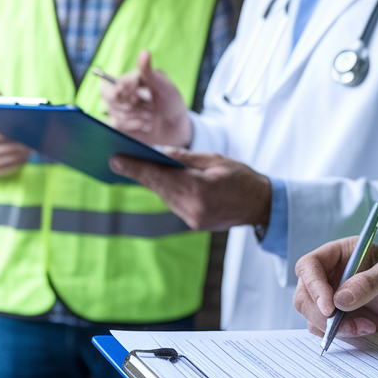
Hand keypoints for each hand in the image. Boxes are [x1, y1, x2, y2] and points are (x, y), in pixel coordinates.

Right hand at [0, 80, 30, 176]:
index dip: (11, 129)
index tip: (26, 122)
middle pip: (6, 145)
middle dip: (22, 139)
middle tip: (37, 135)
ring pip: (11, 155)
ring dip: (24, 150)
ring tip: (36, 143)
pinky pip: (12, 166)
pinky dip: (22, 159)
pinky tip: (29, 153)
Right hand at [100, 49, 191, 147]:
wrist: (175, 129)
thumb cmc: (172, 104)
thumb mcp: (164, 87)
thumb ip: (149, 72)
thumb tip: (144, 51)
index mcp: (132, 78)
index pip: (117, 82)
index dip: (126, 90)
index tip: (140, 96)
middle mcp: (122, 91)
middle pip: (107, 94)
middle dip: (127, 104)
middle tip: (145, 106)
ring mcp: (118, 107)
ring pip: (112, 111)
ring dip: (135, 115)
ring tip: (150, 116)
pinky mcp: (118, 123)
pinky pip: (115, 124)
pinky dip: (132, 125)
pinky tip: (145, 124)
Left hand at [108, 148, 270, 230]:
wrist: (262, 206)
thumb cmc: (243, 179)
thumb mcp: (216, 160)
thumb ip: (186, 158)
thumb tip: (159, 154)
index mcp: (200, 190)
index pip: (160, 176)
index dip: (135, 168)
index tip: (115, 160)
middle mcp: (193, 208)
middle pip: (158, 187)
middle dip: (138, 172)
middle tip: (116, 160)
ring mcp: (193, 219)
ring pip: (164, 196)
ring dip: (151, 181)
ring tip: (132, 166)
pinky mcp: (194, 223)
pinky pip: (173, 203)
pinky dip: (165, 190)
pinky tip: (156, 179)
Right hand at [293, 240, 377, 338]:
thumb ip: (369, 283)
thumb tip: (340, 299)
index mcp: (338, 254)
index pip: (309, 265)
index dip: (313, 285)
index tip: (329, 308)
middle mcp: (327, 274)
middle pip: (304, 294)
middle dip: (321, 314)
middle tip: (347, 324)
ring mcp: (327, 297)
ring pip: (310, 315)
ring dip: (333, 327)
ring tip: (365, 326)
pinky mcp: (332, 317)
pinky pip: (321, 329)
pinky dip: (339, 334)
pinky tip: (364, 328)